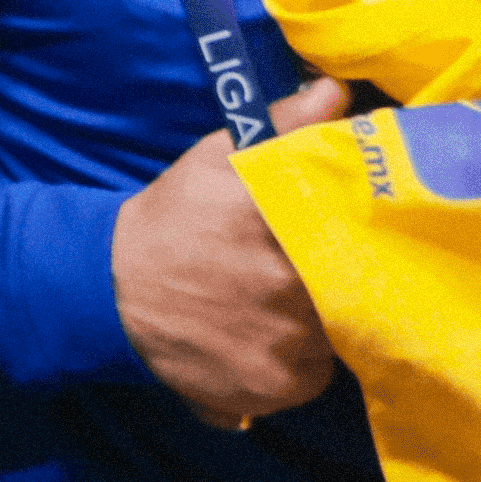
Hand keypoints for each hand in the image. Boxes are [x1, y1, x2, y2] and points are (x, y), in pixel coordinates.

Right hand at [111, 78, 348, 426]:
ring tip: (280, 304)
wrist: (112, 290)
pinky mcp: (275, 388)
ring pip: (340, 334)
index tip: (358, 235)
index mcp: (277, 218)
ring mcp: (284, 343)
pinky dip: (300, 360)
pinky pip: (315, 375)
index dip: (368, 234)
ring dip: (322, 321)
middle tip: (309, 270)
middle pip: (354, 284)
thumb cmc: (176, 217)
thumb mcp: (219, 161)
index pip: (358, 228)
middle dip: (340, 278)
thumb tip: (335, 92)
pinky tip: (266, 338)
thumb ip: (285, 126)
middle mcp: (288, 284)